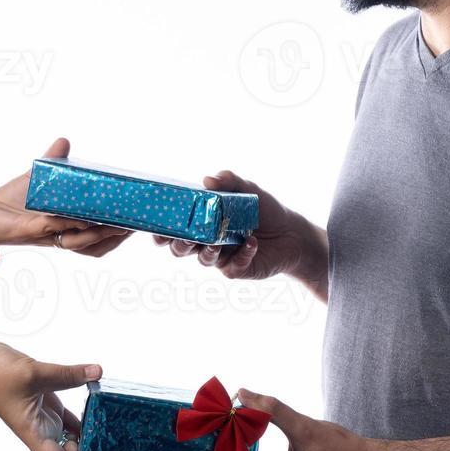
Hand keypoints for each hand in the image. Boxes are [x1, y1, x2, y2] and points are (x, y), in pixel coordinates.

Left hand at [0, 138, 132, 259]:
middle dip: (115, 236)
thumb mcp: (36, 180)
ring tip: (116, 225)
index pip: (98, 235)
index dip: (118, 231)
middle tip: (134, 225)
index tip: (138, 222)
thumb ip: (53, 162)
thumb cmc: (9, 203)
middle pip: (94, 244)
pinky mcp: (26, 230)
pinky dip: (64, 222)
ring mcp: (44, 234)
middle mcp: (57, 234)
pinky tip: (76, 217)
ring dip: (97, 234)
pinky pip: (50, 228)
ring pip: (77, 241)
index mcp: (64, 226)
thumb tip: (65, 140)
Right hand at [0, 340, 114, 450]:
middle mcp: (40, 432)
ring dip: (95, 440)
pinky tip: (106, 415)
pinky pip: (72, 419)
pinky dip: (88, 419)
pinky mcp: (46, 405)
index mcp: (34, 433)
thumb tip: (98, 371)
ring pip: (75, 438)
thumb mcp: (35, 373)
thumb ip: (68, 374)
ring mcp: (44, 419)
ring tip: (122, 439)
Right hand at [153, 171, 320, 282]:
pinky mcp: (237, 269)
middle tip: (186, 236)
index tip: (157, 229)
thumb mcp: (248, 189)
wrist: (292, 233)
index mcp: (202, 222)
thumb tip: (208, 180)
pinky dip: (241, 255)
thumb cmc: (264, 211)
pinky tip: (251, 243)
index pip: (174, 228)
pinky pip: (232, 267)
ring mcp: (220, 257)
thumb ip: (229, 181)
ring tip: (217, 243)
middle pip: (180, 248)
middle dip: (179, 243)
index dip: (161, 231)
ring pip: (203, 259)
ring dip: (207, 251)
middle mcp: (206, 241)